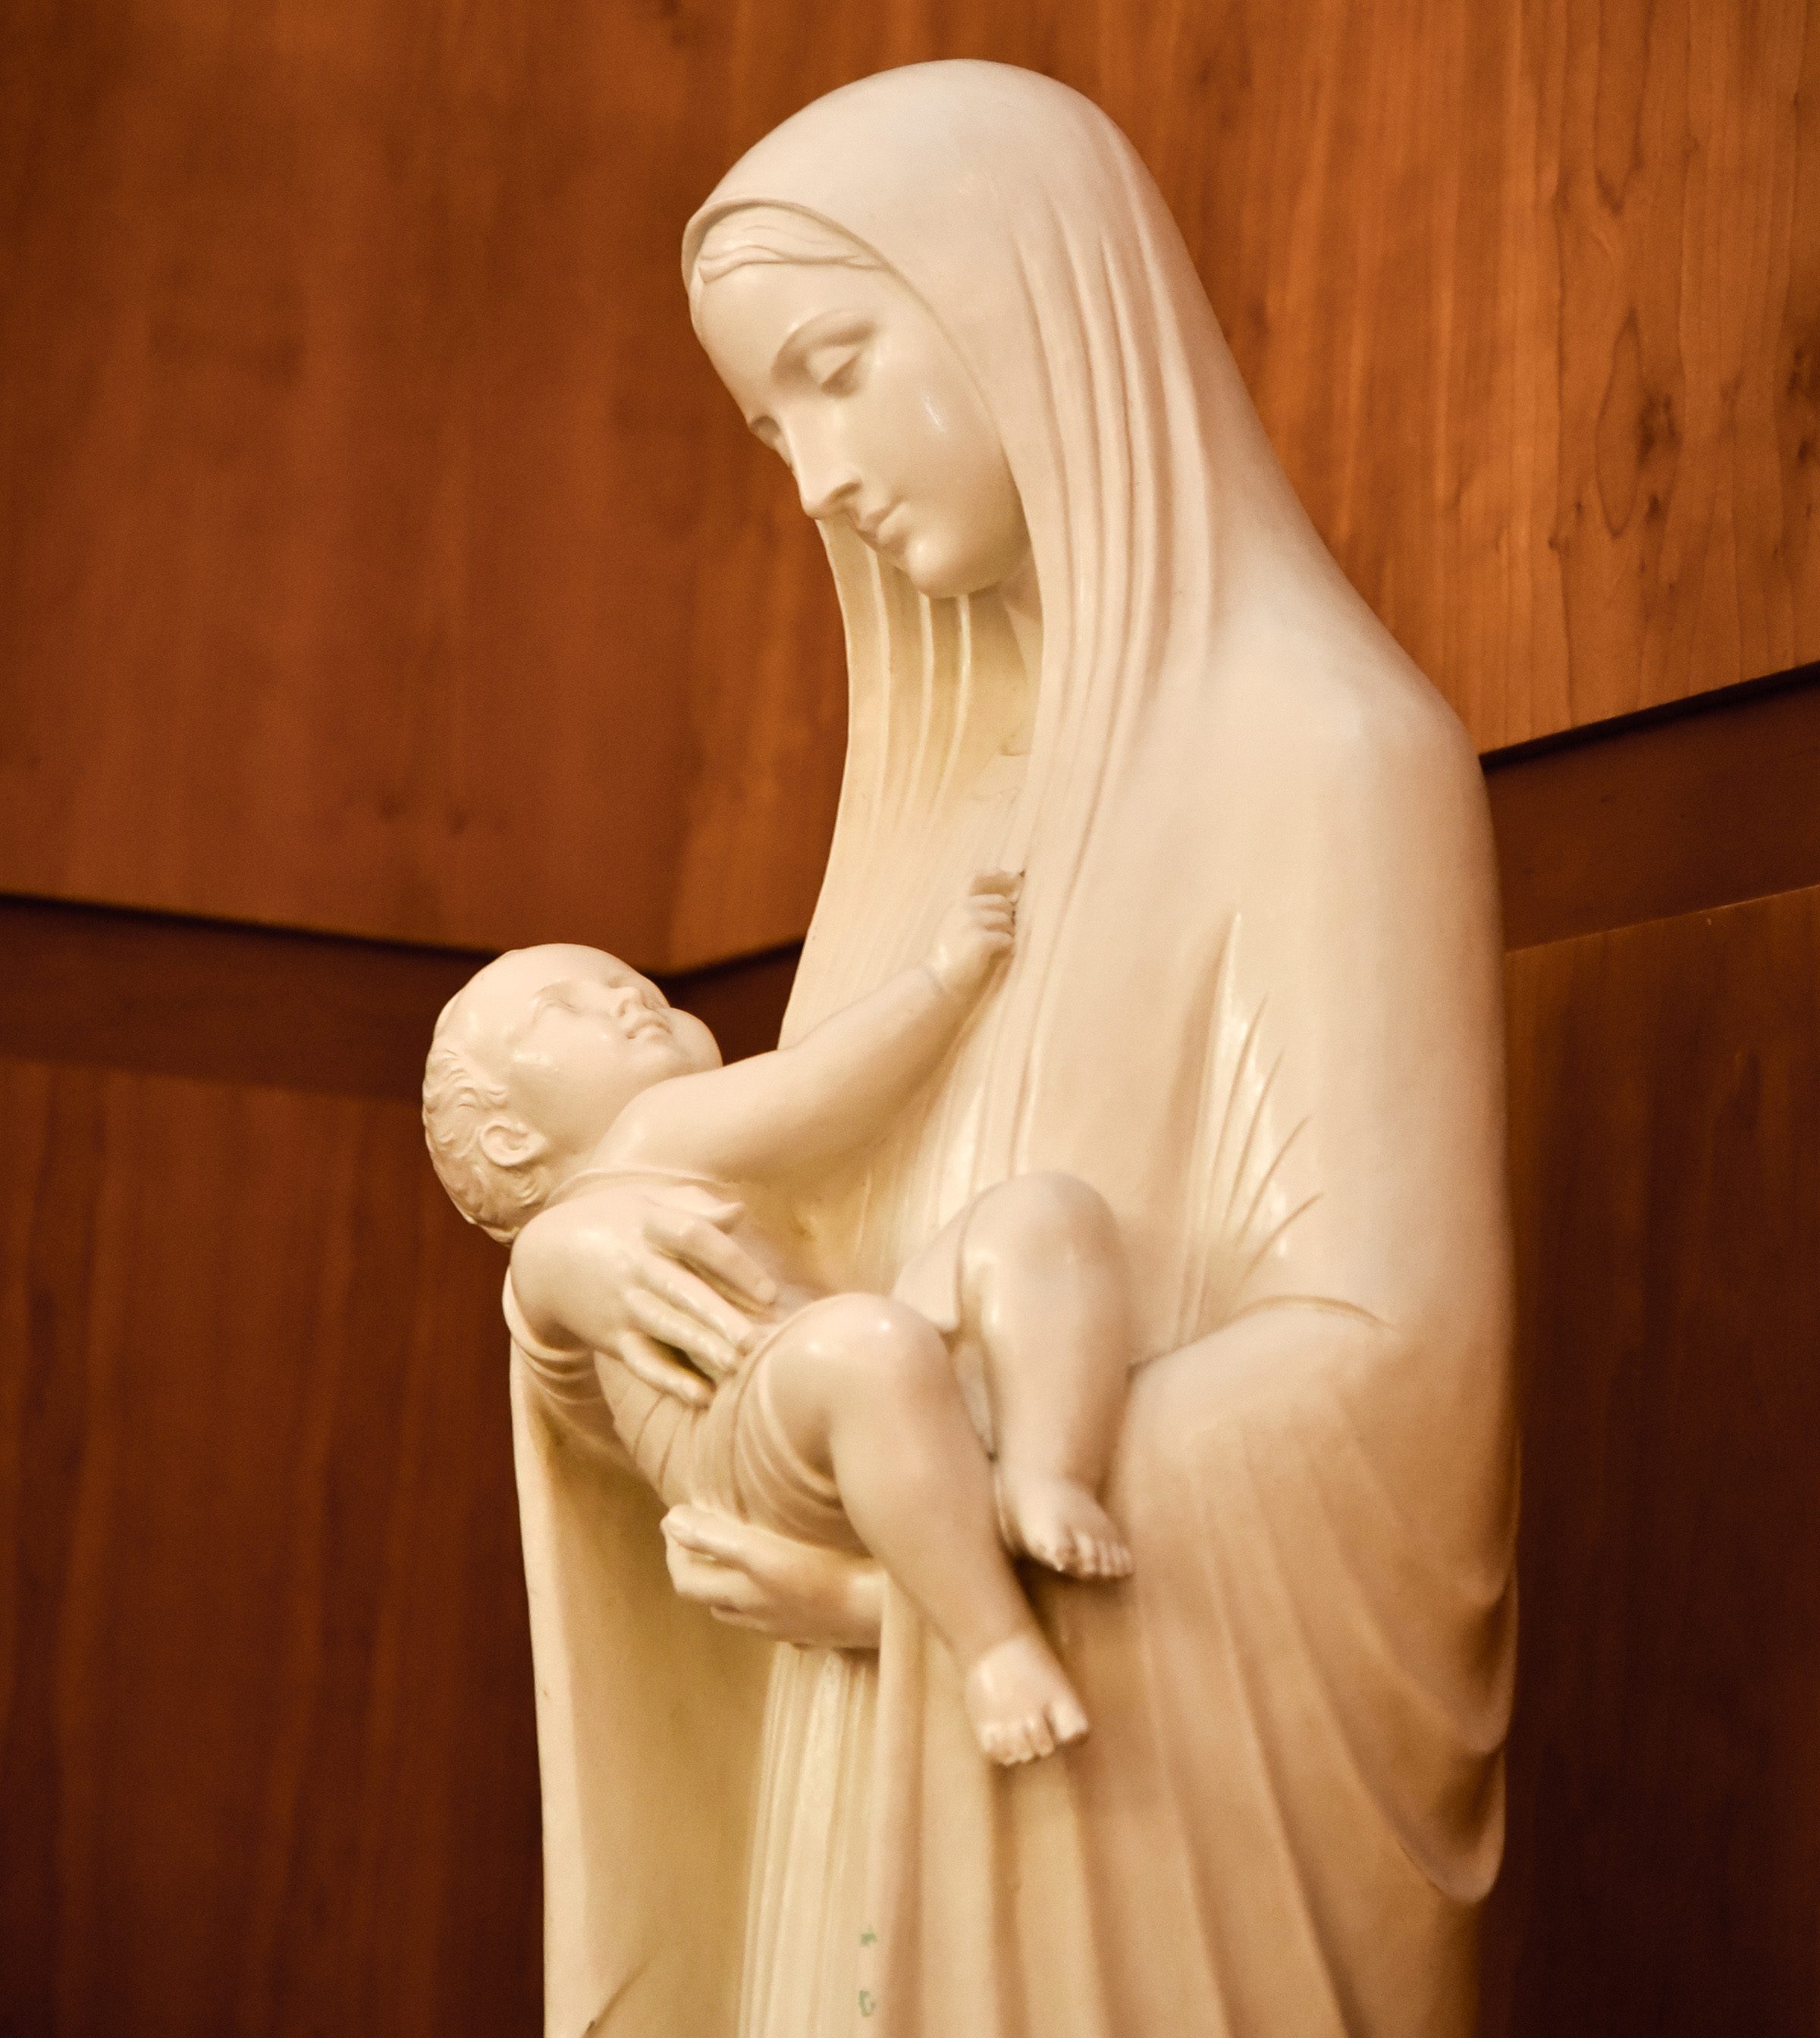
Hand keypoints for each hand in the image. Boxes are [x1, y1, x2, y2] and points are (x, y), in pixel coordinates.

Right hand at [558, 1181, 777, 1404]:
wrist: (544, 1260)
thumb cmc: (613, 1223)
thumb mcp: (645, 1201)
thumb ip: (695, 1208)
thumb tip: (739, 1214)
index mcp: (650, 1225)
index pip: (694, 1239)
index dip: (733, 1265)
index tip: (770, 1292)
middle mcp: (637, 1267)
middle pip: (683, 1291)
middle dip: (721, 1317)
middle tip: (760, 1340)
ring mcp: (623, 1306)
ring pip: (667, 1329)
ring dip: (703, 1348)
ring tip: (739, 1365)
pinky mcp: (613, 1339)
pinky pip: (643, 1363)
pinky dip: (670, 1381)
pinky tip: (702, 1396)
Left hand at [662, 1506, 883, 1649]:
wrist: (877, 1610)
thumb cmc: (820, 1574)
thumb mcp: (760, 1551)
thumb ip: (714, 1537)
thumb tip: (669, 1521)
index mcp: (740, 1597)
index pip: (686, 1581)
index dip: (674, 1551)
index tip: (676, 1520)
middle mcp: (757, 1618)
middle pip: (712, 1599)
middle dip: (699, 1568)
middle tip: (701, 1535)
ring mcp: (788, 1629)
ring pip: (745, 1613)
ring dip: (732, 1588)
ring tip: (738, 1558)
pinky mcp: (817, 1632)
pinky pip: (782, 1620)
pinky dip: (769, 1603)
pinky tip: (786, 1589)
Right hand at [926, 869, 1019, 1001]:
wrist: (938, 983)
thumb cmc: (949, 961)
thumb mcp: (953, 929)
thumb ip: (971, 915)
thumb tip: (1004, 907)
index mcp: (956, 906)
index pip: (974, 879)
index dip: (995, 874)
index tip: (1013, 876)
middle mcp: (964, 910)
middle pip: (1001, 903)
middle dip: (1007, 918)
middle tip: (1004, 935)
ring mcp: (972, 924)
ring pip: (1007, 922)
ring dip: (1008, 935)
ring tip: (999, 950)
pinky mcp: (982, 940)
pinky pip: (1008, 939)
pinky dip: (1008, 948)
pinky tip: (1001, 956)